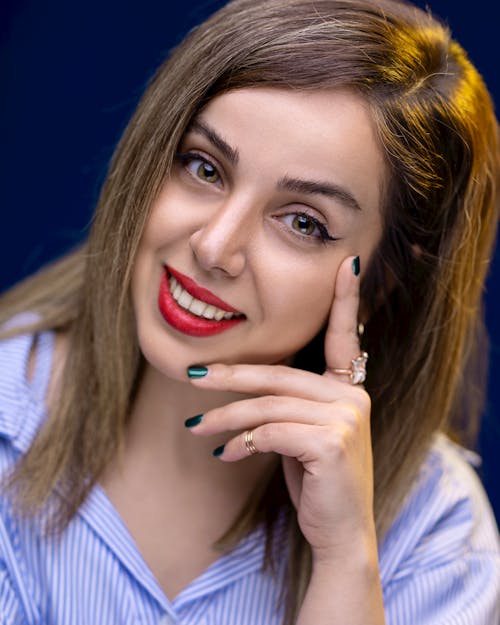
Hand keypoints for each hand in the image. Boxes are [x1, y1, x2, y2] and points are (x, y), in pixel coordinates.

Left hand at [186, 256, 374, 562]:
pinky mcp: (333, 443)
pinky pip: (271, 432)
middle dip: (231, 377)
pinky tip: (226, 456)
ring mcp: (347, 419)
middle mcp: (353, 398)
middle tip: (192, 377)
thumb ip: (284, 405)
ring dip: (226, 418)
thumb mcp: (300, 436)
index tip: (346, 264)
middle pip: (279, 376)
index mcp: (347, 390)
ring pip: (269, 404)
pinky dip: (242, 442)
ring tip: (196, 429)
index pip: (345, 338)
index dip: (347, 300)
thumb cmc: (314, 481)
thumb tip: (237, 392)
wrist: (339, 535)